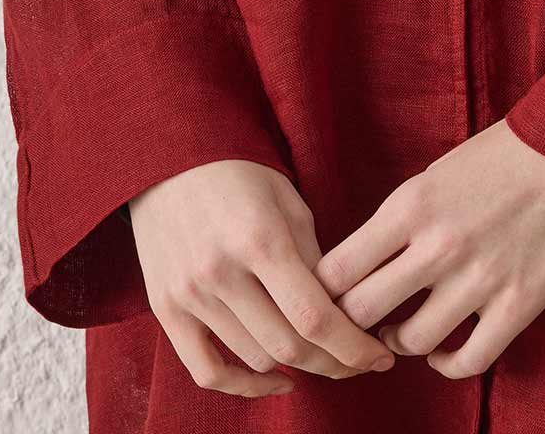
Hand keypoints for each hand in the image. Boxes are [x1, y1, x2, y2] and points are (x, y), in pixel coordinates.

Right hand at [127, 158, 400, 397]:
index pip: (315, 317)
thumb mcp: (288, 200)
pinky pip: (207, 371)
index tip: (379, 358)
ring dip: (296, 366)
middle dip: (335, 364)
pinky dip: (244, 387)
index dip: (353, 348)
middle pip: (289, 347)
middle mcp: (221, 271)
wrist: (169, 157)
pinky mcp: (165, 309)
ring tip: (321, 354)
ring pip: (256, 359)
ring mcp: (189, 294)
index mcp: (260, 238)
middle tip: (359, 363)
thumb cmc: (241, 173)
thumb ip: (314, 258)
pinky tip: (277, 380)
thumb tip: (342, 314)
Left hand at [310, 119, 544, 379]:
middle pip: (361, 312)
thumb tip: (365, 264)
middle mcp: (437, 246)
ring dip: (398, 343)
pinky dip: (446, 364)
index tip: (328, 297)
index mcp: (410, 206)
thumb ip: (400, 220)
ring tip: (403, 330)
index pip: (336, 270)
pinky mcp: (517, 305)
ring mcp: (478, 280)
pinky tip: (443, 352)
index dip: (323, 291)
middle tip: (358, 324)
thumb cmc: (501, 157)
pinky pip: (467, 360)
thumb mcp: (435, 174)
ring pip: (410, 342)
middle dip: (351, 324)